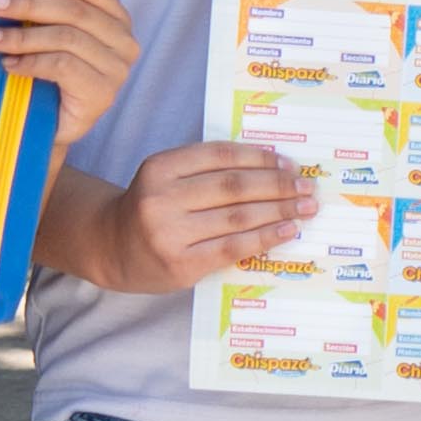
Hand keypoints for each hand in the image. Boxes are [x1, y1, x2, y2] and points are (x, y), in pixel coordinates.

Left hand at [0, 0, 141, 147]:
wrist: (49, 126)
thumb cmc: (47, 75)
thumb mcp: (49, 35)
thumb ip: (44, 10)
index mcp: (115, 19)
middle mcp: (124, 42)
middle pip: (75, 12)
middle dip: (29, 5)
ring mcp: (116, 70)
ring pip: (66, 38)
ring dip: (22, 36)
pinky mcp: (102, 94)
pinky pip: (61, 66)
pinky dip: (30, 62)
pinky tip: (9, 64)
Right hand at [97, 136, 316, 293]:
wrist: (112, 248)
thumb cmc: (152, 209)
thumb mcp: (167, 178)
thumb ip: (206, 170)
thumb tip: (273, 168)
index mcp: (160, 167)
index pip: (221, 156)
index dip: (260, 158)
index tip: (289, 163)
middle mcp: (161, 198)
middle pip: (234, 186)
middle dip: (277, 185)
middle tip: (307, 186)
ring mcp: (170, 234)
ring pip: (238, 217)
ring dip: (279, 210)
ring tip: (305, 207)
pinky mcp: (182, 264)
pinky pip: (234, 247)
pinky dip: (265, 237)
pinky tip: (287, 230)